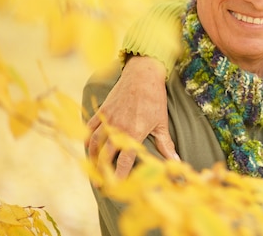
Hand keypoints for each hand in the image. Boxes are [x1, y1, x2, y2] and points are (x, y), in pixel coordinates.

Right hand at [85, 56, 177, 177]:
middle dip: (102, 171)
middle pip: (104, 155)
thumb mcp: (161, 122)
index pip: (124, 161)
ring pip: (93, 143)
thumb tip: (176, 160)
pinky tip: (87, 145)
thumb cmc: (154, 98)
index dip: (119, 176)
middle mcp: (117, 128)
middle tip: (101, 183)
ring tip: (93, 168)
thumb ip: (165, 144)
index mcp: (133, 133)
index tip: (117, 187)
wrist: (143, 74)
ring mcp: (107, 119)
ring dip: (91, 157)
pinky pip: (89, 127)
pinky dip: (86, 137)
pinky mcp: (102, 110)